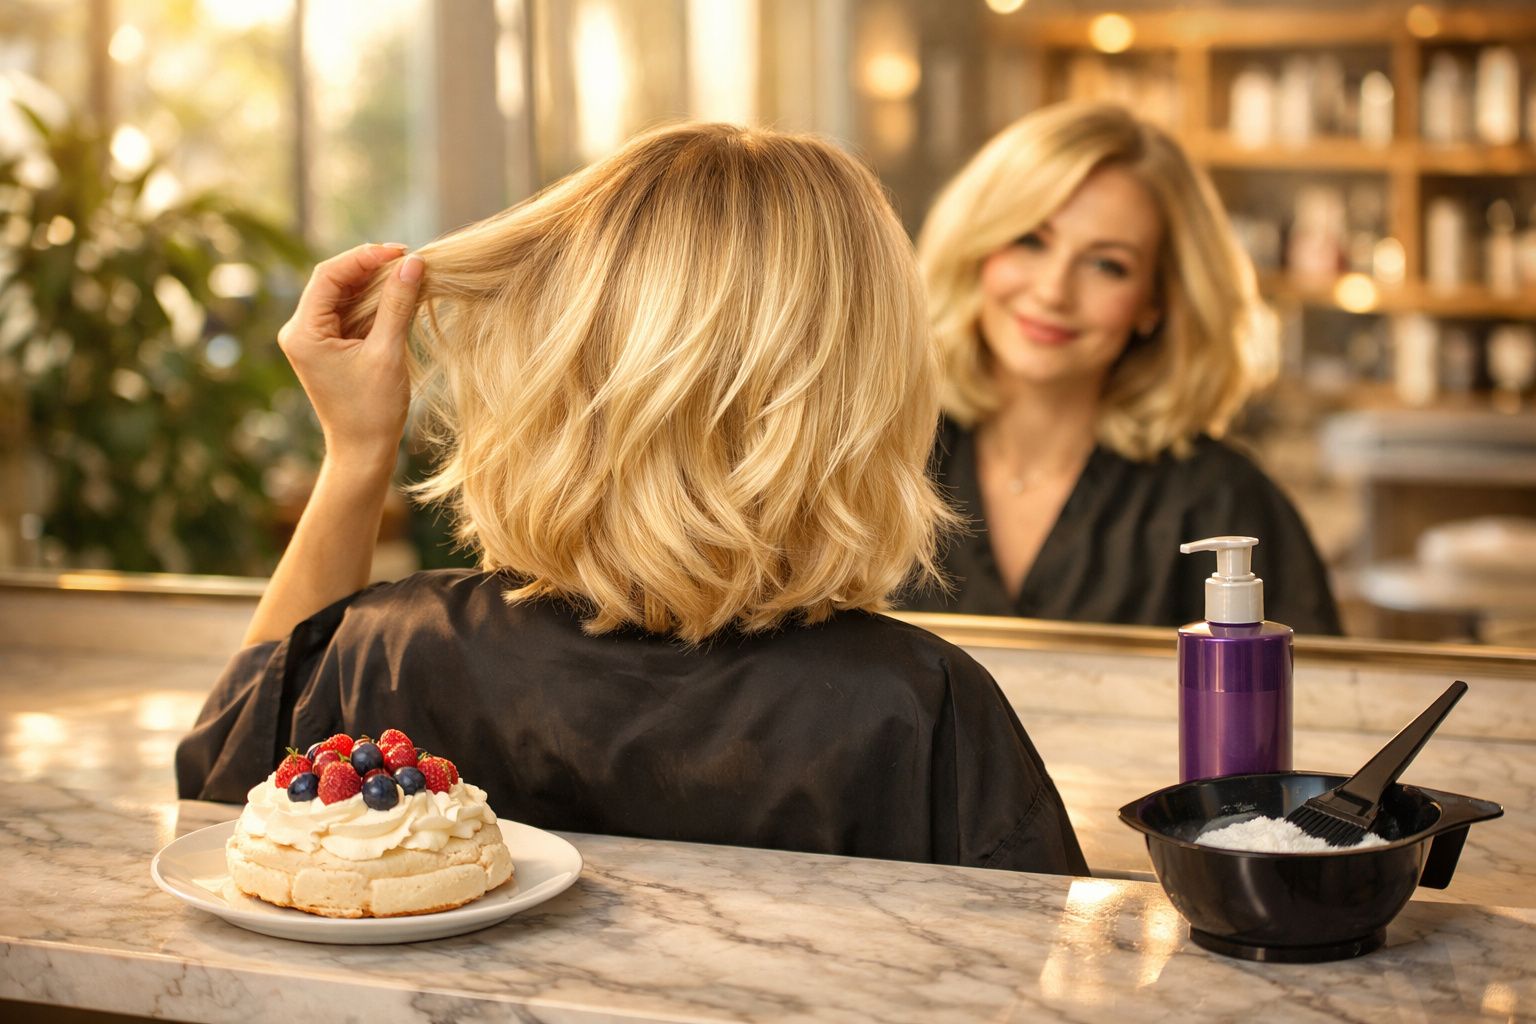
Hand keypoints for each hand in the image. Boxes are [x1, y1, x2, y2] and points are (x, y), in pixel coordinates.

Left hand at [277, 243, 424, 467]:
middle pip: (334, 281)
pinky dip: (374, 303)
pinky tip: (399, 298)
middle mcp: (300, 330)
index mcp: (303, 332)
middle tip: (409, 261)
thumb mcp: (388, 353)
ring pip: (344, 295)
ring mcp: (314, 338)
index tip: (400, 252)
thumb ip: (398, 305)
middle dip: (371, 269)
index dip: (363, 257)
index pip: (328, 276)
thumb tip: (412, 263)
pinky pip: (350, 313)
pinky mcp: (329, 346)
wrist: (363, 451)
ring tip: (409, 277)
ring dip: (375, 284)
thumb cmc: (373, 409)